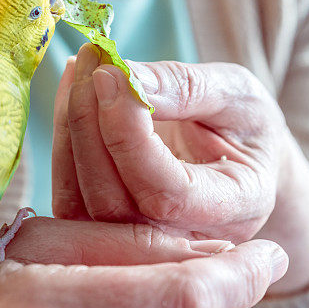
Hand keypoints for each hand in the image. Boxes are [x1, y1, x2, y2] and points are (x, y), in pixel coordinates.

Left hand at [53, 44, 308, 292]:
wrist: (239, 155)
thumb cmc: (245, 124)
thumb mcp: (238, 94)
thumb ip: (189, 89)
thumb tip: (127, 79)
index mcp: (236, 208)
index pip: (168, 192)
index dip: (129, 136)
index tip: (111, 74)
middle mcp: (187, 240)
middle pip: (116, 202)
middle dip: (91, 126)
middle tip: (92, 62)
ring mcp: (143, 245)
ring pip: (82, 204)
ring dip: (71, 129)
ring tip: (81, 70)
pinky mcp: (108, 231)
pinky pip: (69, 197)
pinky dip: (63, 142)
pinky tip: (72, 96)